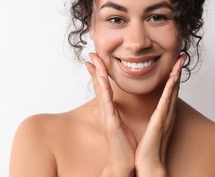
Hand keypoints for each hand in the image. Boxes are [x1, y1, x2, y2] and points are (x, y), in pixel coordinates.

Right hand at [85, 53, 135, 175]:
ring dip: (98, 75)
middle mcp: (106, 110)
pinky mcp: (111, 122)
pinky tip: (102, 80)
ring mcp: (107, 115)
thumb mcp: (120, 122)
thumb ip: (117, 111)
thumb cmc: (123, 143)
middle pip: (99, 84)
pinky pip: (107, 103)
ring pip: (101, 91)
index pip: (102, 86)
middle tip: (91, 54)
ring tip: (95, 61)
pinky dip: (103, 91)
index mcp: (110, 109)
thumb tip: (116, 102)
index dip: (98, 72)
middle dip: (96, 68)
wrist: (123, 161)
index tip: (94, 58)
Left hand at [134, 54, 185, 176]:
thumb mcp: (153, 126)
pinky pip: (166, 101)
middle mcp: (168, 112)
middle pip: (175, 87)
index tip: (176, 61)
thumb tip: (156, 109)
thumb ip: (156, 115)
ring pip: (173, 91)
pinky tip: (174, 78)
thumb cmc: (150, 146)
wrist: (150, 163)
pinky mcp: (161, 120)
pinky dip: (171, 89)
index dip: (174, 74)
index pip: (170, 89)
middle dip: (179, 70)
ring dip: (177, 75)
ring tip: (180, 61)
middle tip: (182, 55)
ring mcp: (166, 116)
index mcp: (164, 112)